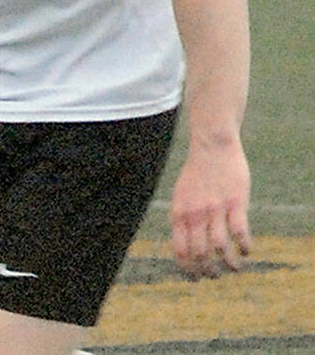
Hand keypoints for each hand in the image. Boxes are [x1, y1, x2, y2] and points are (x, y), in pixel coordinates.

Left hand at [169, 138, 250, 278]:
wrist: (211, 147)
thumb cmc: (197, 173)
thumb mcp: (181, 196)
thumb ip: (182, 218)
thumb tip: (184, 244)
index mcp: (179, 214)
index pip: (180, 250)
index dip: (188, 269)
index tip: (196, 278)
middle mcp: (195, 215)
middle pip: (200, 254)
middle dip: (208, 271)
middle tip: (215, 276)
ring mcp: (215, 209)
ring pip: (220, 248)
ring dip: (228, 264)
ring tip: (234, 268)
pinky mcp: (235, 204)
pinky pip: (240, 233)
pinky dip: (244, 247)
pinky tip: (247, 251)